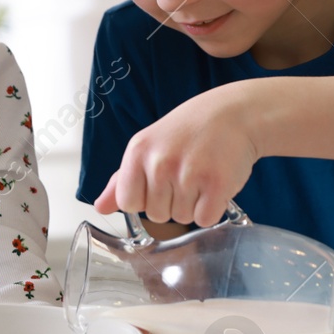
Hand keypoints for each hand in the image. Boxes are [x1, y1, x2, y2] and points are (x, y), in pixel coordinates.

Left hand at [93, 83, 259, 227]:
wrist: (233, 114)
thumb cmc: (189, 131)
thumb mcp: (148, 146)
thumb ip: (122, 179)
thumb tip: (100, 207)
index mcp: (138, 152)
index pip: (128, 202)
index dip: (145, 199)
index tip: (160, 181)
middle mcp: (160, 162)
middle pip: (157, 216)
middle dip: (173, 202)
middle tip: (187, 173)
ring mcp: (189, 173)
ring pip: (182, 219)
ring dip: (194, 204)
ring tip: (202, 174)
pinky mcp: (217, 184)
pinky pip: (205, 219)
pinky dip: (213, 208)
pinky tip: (215, 184)